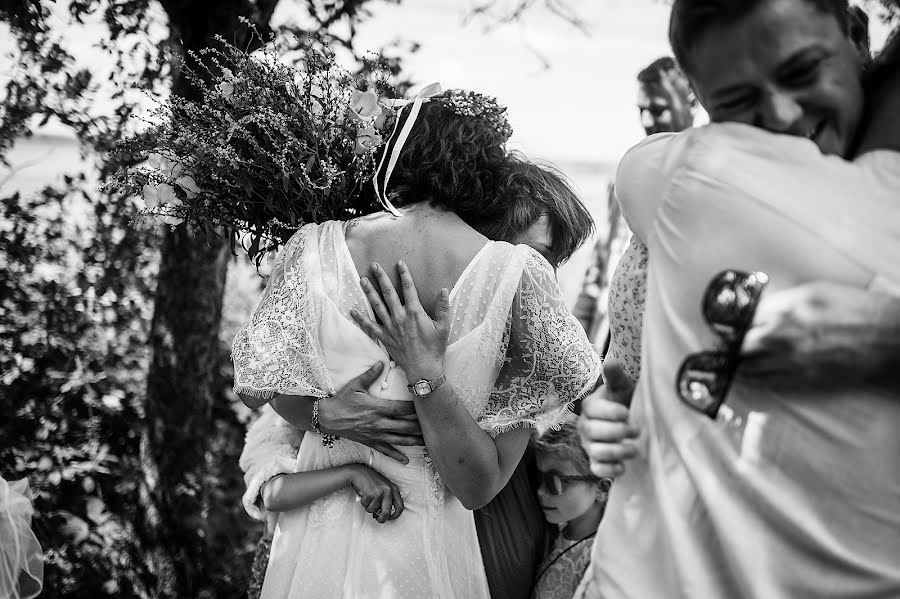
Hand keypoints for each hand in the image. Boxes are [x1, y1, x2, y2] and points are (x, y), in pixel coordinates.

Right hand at [317, 362, 423, 463]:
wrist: (327, 418)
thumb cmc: (341, 400)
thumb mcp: (355, 385)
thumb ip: (370, 375)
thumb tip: (381, 363)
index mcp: (377, 408)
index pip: (401, 409)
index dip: (415, 408)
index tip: (427, 406)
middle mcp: (379, 423)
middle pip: (405, 426)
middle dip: (420, 426)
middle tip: (434, 426)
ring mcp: (375, 435)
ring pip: (399, 440)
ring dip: (414, 441)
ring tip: (427, 442)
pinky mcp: (370, 442)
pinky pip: (385, 451)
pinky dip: (396, 456)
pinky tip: (406, 460)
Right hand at [345, 464, 403, 523]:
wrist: (359, 472)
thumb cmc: (371, 481)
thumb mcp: (384, 488)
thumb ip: (387, 499)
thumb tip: (385, 514)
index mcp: (394, 490)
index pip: (400, 507)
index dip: (395, 516)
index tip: (390, 518)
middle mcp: (388, 491)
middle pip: (387, 512)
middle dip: (381, 519)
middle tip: (377, 518)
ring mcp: (380, 492)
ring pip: (373, 510)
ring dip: (369, 507)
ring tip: (368, 498)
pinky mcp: (370, 493)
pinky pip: (366, 505)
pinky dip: (363, 503)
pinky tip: (364, 495)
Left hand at [350, 261, 449, 382]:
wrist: (423, 368)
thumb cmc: (435, 348)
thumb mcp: (444, 327)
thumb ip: (443, 307)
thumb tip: (443, 290)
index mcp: (415, 312)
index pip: (408, 288)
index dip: (404, 274)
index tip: (399, 263)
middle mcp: (400, 317)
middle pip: (388, 293)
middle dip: (381, 277)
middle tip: (374, 266)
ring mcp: (390, 327)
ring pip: (377, 305)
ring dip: (369, 292)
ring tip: (362, 280)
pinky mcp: (384, 337)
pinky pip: (370, 326)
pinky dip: (361, 318)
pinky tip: (353, 310)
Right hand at [577, 361, 638, 477]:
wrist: (623, 422)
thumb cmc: (622, 401)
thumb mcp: (622, 387)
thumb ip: (616, 376)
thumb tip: (611, 361)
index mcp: (590, 406)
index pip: (593, 410)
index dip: (611, 413)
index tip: (627, 413)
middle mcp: (585, 426)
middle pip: (594, 432)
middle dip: (618, 432)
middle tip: (636, 430)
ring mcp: (589, 445)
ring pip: (597, 452)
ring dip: (618, 452)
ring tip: (634, 449)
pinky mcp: (595, 461)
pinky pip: (597, 470)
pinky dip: (610, 470)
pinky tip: (623, 466)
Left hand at [739, 281, 897, 388]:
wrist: (892, 338)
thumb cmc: (863, 310)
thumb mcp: (819, 292)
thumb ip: (787, 301)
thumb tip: (764, 309)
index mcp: (788, 307)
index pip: (745, 316)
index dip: (733, 323)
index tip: (726, 327)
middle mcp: (786, 333)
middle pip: (742, 343)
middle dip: (731, 346)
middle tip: (722, 348)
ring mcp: (794, 359)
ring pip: (752, 367)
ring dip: (739, 367)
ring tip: (731, 367)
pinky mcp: (806, 380)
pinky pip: (772, 384)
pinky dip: (758, 382)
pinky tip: (751, 381)